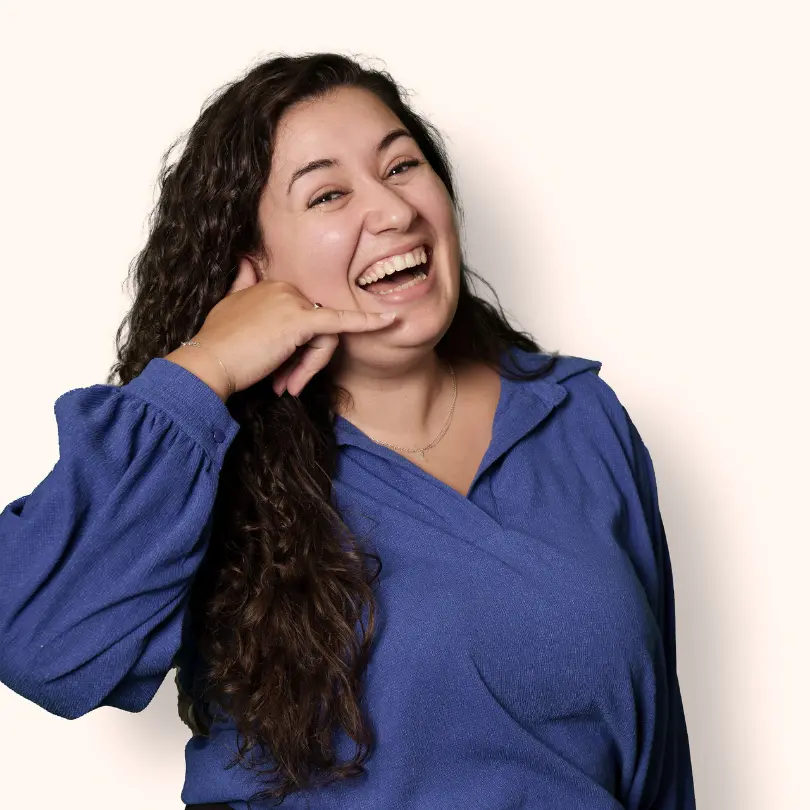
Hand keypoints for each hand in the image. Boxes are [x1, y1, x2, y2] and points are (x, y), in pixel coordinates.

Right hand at [189, 258, 395, 397]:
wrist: (208, 363)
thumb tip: (246, 259)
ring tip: (287, 385)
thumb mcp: (228, 305)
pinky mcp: (300, 321)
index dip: (299, 349)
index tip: (282, 370)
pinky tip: (388, 322)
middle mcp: (284, 287)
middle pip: (319, 327)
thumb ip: (243, 283)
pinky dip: (366, 322)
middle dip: (308, 360)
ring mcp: (292, 302)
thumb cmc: (219, 346)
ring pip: (324, 336)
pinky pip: (340, 323)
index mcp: (272, 285)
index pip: (306, 316)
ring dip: (309, 367)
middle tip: (287, 384)